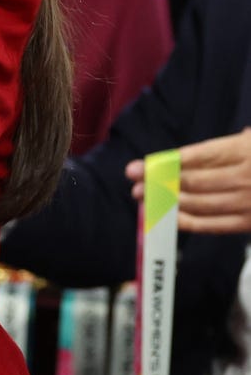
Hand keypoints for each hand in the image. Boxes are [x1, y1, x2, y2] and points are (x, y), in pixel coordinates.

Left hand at [125, 126, 250, 233]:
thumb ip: (224, 149)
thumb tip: (180, 161)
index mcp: (245, 149)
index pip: (195, 157)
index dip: (163, 163)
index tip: (138, 167)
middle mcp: (246, 176)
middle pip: (192, 181)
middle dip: (158, 184)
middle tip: (135, 184)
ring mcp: (249, 201)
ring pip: (199, 204)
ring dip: (168, 204)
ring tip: (147, 200)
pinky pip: (214, 225)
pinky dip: (187, 222)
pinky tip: (170, 218)